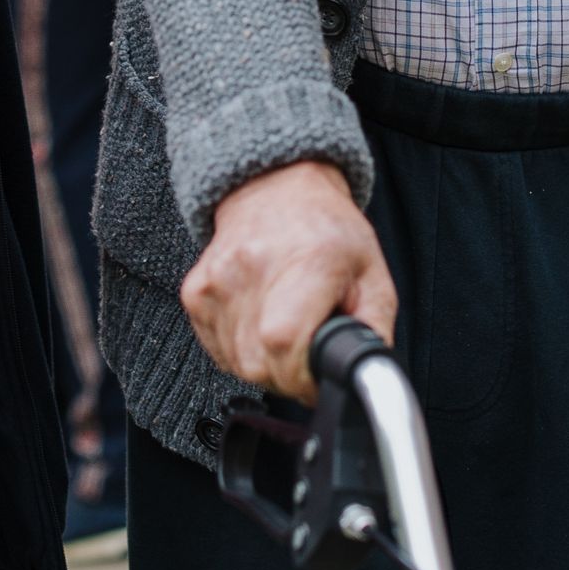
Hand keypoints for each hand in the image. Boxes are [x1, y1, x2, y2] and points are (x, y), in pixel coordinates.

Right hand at [182, 161, 396, 398]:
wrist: (278, 189)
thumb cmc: (329, 233)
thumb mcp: (373, 278)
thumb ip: (372, 335)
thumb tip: (363, 380)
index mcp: (306, 262)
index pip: (284, 342)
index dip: (303, 375)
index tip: (319, 371)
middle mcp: (253, 267)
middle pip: (259, 364)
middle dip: (289, 375)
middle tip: (306, 348)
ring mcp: (217, 280)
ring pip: (237, 365)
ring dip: (265, 364)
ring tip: (284, 328)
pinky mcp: (195, 292)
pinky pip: (217, 352)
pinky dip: (241, 351)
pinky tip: (259, 323)